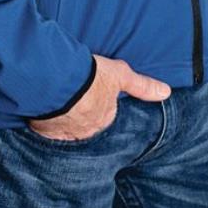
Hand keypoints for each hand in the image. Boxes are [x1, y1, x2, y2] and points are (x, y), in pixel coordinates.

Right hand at [25, 53, 170, 140]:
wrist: (58, 81)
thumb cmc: (90, 76)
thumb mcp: (119, 74)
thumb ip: (141, 85)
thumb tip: (166, 92)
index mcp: (105, 118)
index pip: (105, 114)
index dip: (99, 101)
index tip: (91, 92)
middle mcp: (88, 130)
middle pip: (86, 122)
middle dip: (81, 112)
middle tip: (73, 96)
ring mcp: (66, 133)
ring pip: (66, 127)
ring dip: (63, 117)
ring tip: (56, 101)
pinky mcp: (45, 131)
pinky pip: (46, 130)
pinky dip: (45, 123)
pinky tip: (42, 112)